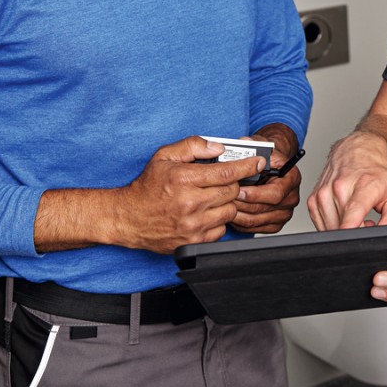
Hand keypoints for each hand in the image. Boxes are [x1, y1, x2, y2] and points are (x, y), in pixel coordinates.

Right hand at [111, 136, 264, 253]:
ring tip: (211, 197)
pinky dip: (218, 220)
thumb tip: (218, 147)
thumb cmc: (147, 187)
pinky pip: (222, 229)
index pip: (227, 172)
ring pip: (230, 211)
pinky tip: (205, 213)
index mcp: (184, 179)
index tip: (258, 162)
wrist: (128, 218)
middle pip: (232, 191)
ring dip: (226, 202)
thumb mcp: (164, 157)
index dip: (247, 166)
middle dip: (232, 183)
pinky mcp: (194, 240)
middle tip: (223, 181)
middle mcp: (190, 203)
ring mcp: (193, 225)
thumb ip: (192, 146)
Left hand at [232, 136, 301, 233]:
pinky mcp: (274, 224)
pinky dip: (239, 223)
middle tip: (224, 198)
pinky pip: (254, 229)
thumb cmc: (265, 157)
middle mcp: (291, 197)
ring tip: (222, 206)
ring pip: (256, 221)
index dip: (255, 194)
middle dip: (241, 204)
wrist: (269, 167)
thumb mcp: (260, 145)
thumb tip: (244, 142)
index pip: (275, 193)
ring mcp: (284, 213)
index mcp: (292, 178)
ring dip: (237, 214)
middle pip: (264, 209)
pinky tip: (229, 213)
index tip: (239, 190)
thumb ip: (252, 143)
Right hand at [308, 129, 386, 229]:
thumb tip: (383, 236)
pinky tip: (343, 215)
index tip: (352, 238)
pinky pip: (320, 224)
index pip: (353, 210)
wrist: (360, 150)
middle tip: (367, 222)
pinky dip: (331, 225)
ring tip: (356, 217)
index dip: (352, 228)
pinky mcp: (313, 199)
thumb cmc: (378, 173)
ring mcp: (324, 192)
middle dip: (355, 232)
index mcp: (365, 184)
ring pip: (330, 228)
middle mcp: (340, 186)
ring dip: (342, 230)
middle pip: (342, 225)